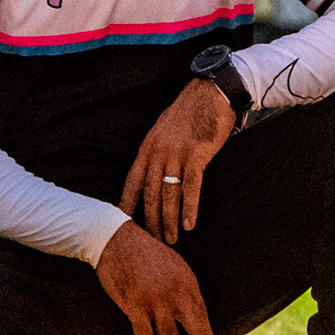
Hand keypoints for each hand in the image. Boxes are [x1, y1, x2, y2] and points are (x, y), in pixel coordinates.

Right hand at [95, 221, 226, 334]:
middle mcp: (175, 292)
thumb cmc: (146, 255)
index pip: (203, 317)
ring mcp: (155, 299)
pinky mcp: (135, 304)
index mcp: (188, 283)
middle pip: (196, 327)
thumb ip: (184, 292)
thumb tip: (193, 315)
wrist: (117, 239)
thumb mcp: (174, 268)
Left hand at [118, 79, 234, 243]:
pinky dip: (190, 208)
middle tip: (153, 242)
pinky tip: (190, 224)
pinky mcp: (198, 155)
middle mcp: (159, 152)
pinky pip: (191, 187)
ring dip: (169, 220)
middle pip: (150, 194)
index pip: (132, 181)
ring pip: (168, 194)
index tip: (122, 224)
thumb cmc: (191, 111)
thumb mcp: (164, 129)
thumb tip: (155, 173)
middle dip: (150, 221)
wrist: (212, 92)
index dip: (127, 204)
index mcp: (148, 146)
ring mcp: (177, 153)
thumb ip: (158, 150)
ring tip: (171, 239)